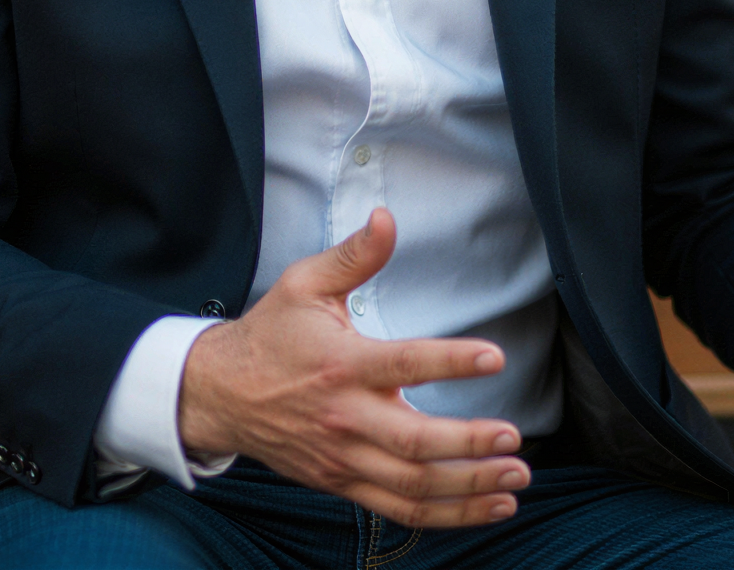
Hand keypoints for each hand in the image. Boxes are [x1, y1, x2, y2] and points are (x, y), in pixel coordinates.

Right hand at [177, 208, 529, 527]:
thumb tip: (386, 218)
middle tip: (513, 437)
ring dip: (468, 488)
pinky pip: (399, 508)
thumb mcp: (304, 284)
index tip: (494, 357)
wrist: (219, 395)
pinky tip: (487, 506)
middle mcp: (344, 417)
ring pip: (412, 484)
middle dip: (469, 444)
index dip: (451, 361)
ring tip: (513, 480)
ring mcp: (344, 457)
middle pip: (414, 442)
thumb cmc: (270, 335)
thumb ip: (353, 256)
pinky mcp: (343, 482)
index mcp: (341, 364)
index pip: (404, 364)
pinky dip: (446, 515)